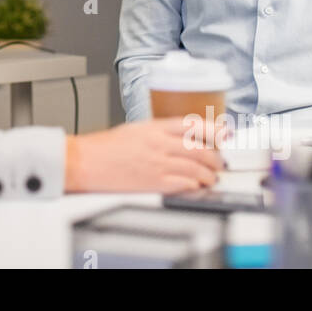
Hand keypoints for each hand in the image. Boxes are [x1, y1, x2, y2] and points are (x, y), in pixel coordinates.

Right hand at [64, 116, 224, 193]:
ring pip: (196, 168)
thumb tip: (183, 137)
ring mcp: (158, 163)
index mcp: (155, 127)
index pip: (194, 124)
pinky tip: (196, 186)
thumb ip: (160, 131)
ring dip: (208, 175)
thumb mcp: (135, 128)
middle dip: (216, 158)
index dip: (215, 129)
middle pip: (200, 148)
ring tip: (210, 178)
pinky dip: (195, 185)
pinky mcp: (153, 182)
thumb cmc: (105, 146)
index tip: (226, 134)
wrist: (85, 162)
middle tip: (219, 162)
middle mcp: (159, 143)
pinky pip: (184, 184)